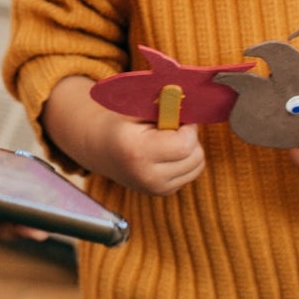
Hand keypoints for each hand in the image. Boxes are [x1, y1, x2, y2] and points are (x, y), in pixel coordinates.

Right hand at [43, 77, 203, 196]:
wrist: (100, 149)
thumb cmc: (120, 122)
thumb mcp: (136, 109)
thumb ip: (163, 106)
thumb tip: (194, 105)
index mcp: (137, 152)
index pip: (185, 145)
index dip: (187, 127)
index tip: (176, 116)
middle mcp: (147, 176)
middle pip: (195, 157)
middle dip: (190, 138)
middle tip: (171, 128)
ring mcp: (155, 189)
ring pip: (197, 166)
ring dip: (189, 150)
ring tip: (167, 140)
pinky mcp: (162, 193)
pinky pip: (191, 173)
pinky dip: (185, 160)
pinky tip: (166, 153)